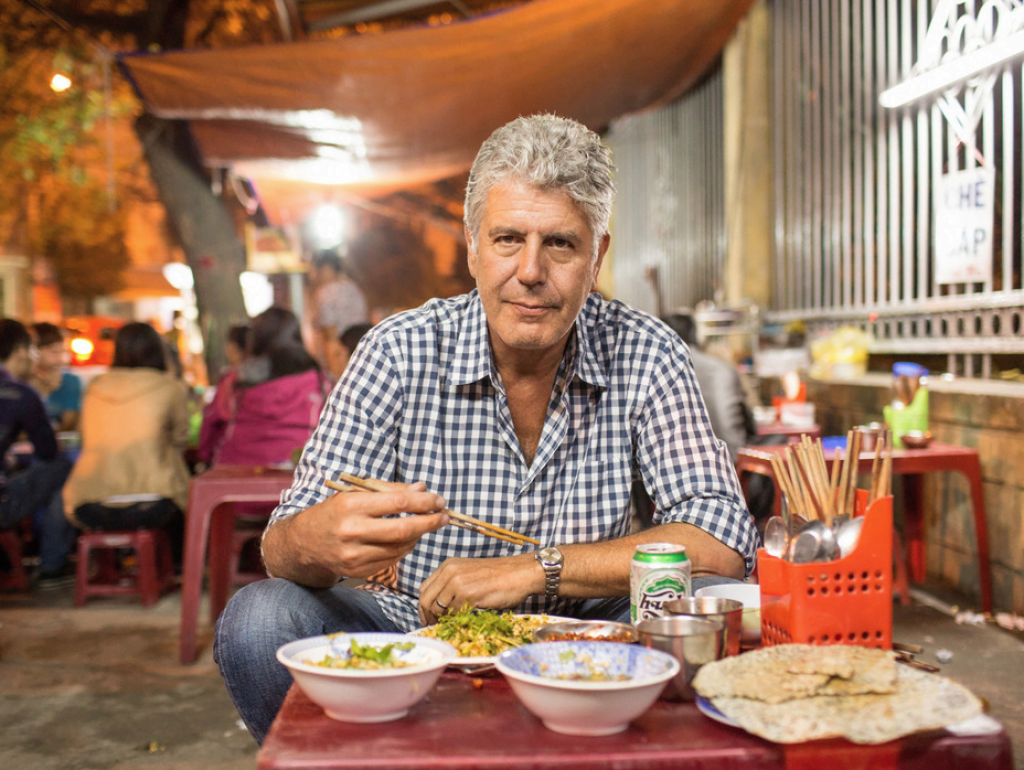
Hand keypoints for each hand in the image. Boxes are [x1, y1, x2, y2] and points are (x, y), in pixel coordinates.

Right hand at [262, 480, 448, 584]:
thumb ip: (390, 491)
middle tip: (445, 516)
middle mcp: (352, 532)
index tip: (438, 499)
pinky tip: (409, 539)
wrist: (304, 543)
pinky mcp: (358, 572)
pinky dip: (405, 548)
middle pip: (403, 530)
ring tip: (426, 525)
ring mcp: (354, 555)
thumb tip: (422, 488)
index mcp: (351, 506)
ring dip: (419, 536)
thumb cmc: (334, 512)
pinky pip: (392, 560)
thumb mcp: (356, 494)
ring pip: (401, 548)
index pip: (396, 503)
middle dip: (429, 522)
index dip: (423, 501)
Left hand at [418, 554, 542, 625]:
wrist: (519, 573)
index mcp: (448, 566)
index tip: (428, 618)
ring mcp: (457, 582)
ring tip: (447, 626)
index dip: (424, 607)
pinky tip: (460, 623)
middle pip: (425, 599)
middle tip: (433, 627)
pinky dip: (454, 620)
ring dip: (440, 621)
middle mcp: (449, 571)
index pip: (424, 589)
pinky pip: (452, 612)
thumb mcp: (469, 575)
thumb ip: (452, 585)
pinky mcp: (467, 593)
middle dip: (427, 617)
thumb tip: (439, 607)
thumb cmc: (498, 577)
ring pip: (436, 608)